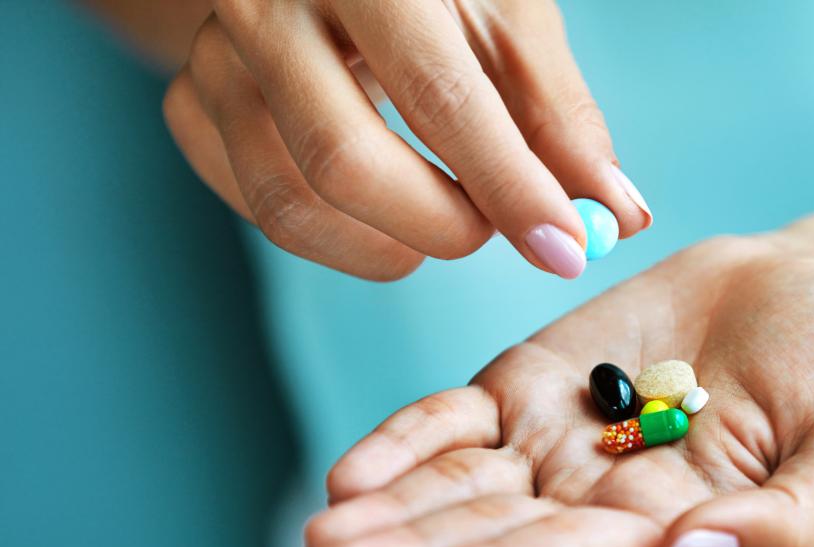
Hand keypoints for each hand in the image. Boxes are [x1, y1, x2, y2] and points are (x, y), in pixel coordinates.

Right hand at [163, 0, 651, 279]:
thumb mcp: (507, 21)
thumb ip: (559, 116)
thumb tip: (617, 216)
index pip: (439, 93)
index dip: (510, 186)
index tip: (566, 251)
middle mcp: (267, 2)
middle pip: (343, 161)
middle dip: (441, 226)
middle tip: (491, 231)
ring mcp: (215, 56)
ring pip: (289, 202)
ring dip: (387, 247)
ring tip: (444, 221)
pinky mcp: (191, 104)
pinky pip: (258, 208)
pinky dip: (335, 237)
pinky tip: (379, 210)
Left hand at [304, 233, 813, 546]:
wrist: (810, 298)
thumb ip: (784, 526)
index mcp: (663, 536)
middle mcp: (592, 504)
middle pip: (489, 536)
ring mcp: (552, 445)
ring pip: (456, 487)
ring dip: (387, 513)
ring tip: (318, 544)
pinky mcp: (528, 387)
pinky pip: (455, 420)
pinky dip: (406, 442)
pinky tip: (348, 478)